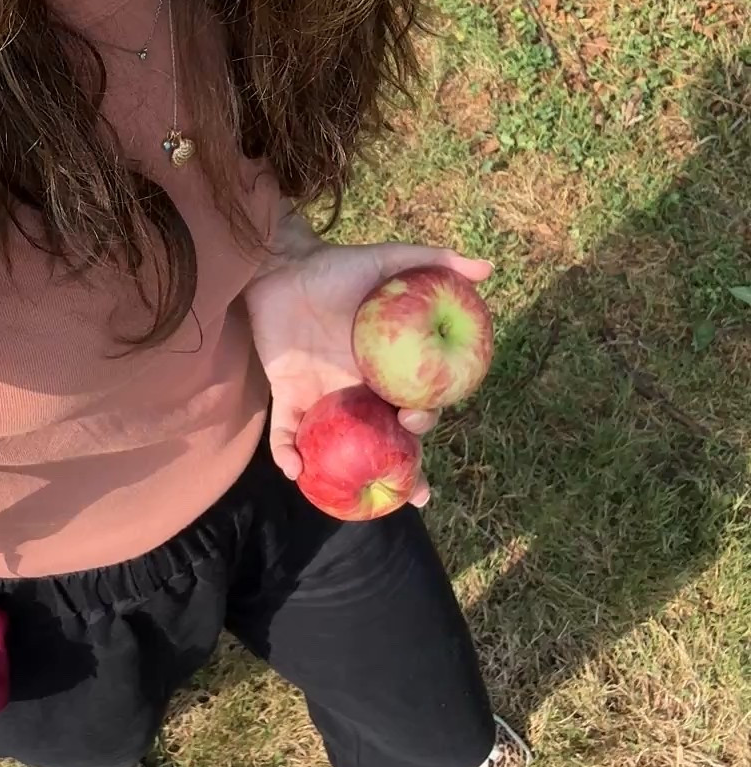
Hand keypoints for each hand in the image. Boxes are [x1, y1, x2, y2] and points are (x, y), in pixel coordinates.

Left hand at [244, 240, 492, 503]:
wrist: (281, 263)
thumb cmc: (338, 265)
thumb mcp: (389, 260)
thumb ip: (433, 262)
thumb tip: (485, 269)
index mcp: (388, 368)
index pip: (417, 404)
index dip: (424, 421)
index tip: (418, 422)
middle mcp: (361, 390)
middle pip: (387, 441)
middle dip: (404, 472)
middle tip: (411, 493)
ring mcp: (325, 397)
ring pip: (342, 449)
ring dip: (347, 478)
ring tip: (356, 507)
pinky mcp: (287, 395)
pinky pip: (287, 433)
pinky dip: (288, 453)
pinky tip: (295, 470)